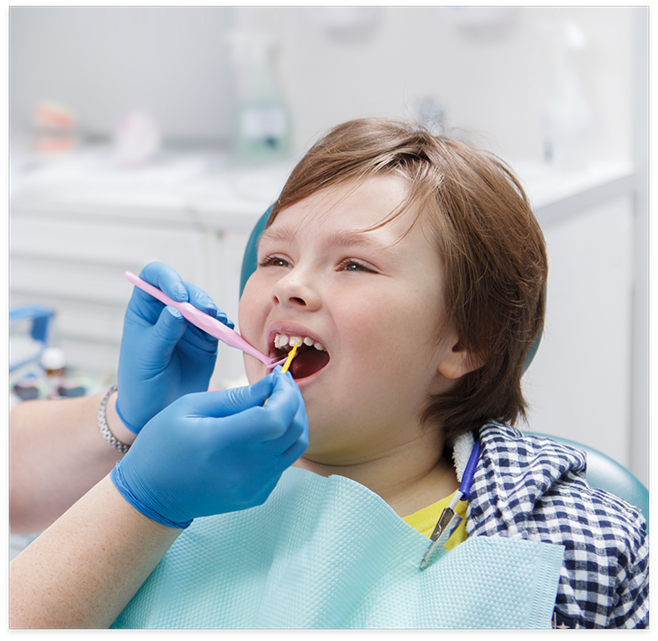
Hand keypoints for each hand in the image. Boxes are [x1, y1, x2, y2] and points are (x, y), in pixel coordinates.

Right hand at [110, 369, 307, 527]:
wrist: (152, 496)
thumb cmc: (163, 445)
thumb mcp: (190, 407)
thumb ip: (236, 397)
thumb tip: (272, 385)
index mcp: (222, 443)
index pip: (276, 419)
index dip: (286, 393)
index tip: (278, 377)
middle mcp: (244, 470)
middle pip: (294, 430)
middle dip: (294, 400)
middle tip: (280, 385)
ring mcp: (253, 486)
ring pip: (297, 446)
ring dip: (293, 419)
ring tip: (275, 403)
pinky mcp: (258, 495)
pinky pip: (284, 462)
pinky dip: (282, 440)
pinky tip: (262, 430)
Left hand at [116, 262, 233, 433]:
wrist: (155, 410)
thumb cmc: (140, 382)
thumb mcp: (147, 356)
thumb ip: (162, 332)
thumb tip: (177, 309)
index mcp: (144, 309)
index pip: (154, 278)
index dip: (168, 278)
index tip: (179, 295)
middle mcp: (167, 311)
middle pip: (185, 289)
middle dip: (197, 297)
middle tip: (206, 312)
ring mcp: (188, 324)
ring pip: (204, 305)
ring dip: (212, 310)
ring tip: (218, 323)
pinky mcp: (205, 338)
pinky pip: (217, 324)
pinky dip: (223, 324)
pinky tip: (225, 329)